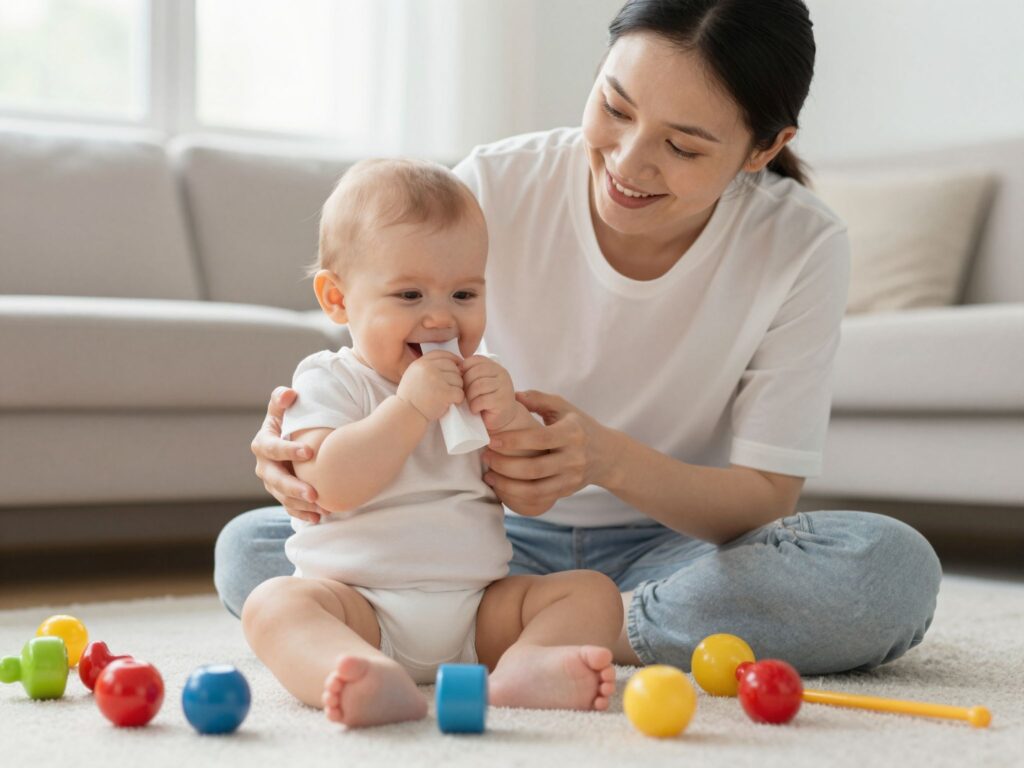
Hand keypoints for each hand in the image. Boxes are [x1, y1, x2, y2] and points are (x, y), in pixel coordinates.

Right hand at [251, 386, 325, 523]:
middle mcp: (264, 467)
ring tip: (321, 507)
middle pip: (276, 479)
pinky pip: (290, 508)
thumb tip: (289, 393)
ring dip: (301, 504)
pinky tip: (318, 518)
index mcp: (262, 444)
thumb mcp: (281, 409)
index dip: (289, 450)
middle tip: (314, 493)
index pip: (272, 448)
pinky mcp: (281, 496)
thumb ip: (281, 399)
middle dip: (294, 487)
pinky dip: (303, 514)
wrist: (288, 443)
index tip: (310, 452)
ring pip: (283, 497)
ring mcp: (272, 484)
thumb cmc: (288, 421)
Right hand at [396, 351, 464, 421]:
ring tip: (445, 397)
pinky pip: (460, 393)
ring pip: (459, 380)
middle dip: (454, 378)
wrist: (406, 414)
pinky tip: (449, 403)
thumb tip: (453, 364)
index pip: (442, 354)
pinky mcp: (444, 393)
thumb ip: (429, 368)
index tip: (457, 367)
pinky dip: (457, 399)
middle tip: (447, 389)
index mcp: (421, 363)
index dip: (452, 360)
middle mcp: (429, 368)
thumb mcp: (414, 375)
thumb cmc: (411, 398)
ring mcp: (437, 380)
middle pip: (454, 367)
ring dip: (456, 389)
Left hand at [461, 355, 517, 431]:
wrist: (502, 418)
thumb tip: (456, 369)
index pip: (475, 360)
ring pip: (478, 386)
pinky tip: (476, 409)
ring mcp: (504, 387)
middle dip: (466, 385)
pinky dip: (474, 406)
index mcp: (495, 367)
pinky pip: (481, 400)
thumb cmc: (487, 400)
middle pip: (475, 373)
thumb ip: (472, 373)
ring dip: (470, 397)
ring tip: (472, 403)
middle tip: (466, 395)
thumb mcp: (480, 382)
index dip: (465, 370)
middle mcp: (502, 375)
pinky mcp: (501, 401)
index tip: (462, 381)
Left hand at [481, 390, 619, 516]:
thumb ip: (539, 399)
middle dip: (505, 466)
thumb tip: (513, 395)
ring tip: (490, 476)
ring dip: (508, 485)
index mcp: (572, 433)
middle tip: (486, 457)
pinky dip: (518, 496)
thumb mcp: (564, 408)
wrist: (607, 455)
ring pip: (535, 489)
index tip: (492, 440)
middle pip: (534, 469)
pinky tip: (503, 487)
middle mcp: (573, 458)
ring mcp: (571, 478)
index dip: (513, 441)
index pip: (539, 439)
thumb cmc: (579, 426)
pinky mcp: (567, 491)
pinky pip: (539, 499)